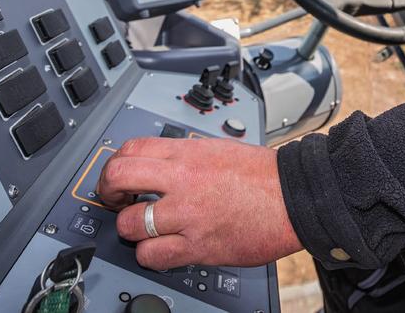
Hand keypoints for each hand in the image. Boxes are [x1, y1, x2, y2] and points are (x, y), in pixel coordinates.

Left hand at [96, 136, 303, 270]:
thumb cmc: (264, 175)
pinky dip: (150, 255)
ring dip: (130, 229)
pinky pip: (153, 255)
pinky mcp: (198, 245)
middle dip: (108, 193)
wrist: (296, 197)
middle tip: (114, 201)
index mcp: (187, 154)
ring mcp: (188, 215)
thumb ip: (184, 158)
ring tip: (143, 229)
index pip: (130, 150)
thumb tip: (159, 166)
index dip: (115, 166)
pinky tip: (161, 249)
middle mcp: (182, 181)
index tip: (118, 178)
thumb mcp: (217, 148)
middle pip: (119, 178)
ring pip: (129, 223)